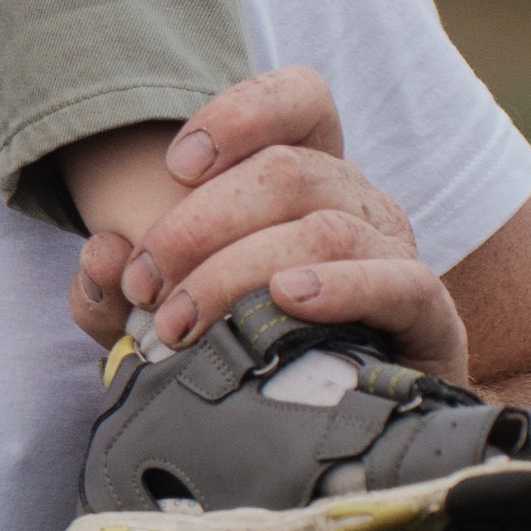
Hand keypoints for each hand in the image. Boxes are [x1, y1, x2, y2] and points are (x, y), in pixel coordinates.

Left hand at [68, 67, 468, 382]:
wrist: (341, 430)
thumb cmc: (244, 355)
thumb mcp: (163, 317)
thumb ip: (112, 291)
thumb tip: (102, 253)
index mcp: (306, 179)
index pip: (301, 99)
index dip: (240, 113)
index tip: (174, 164)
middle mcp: (357, 202)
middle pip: (286, 170)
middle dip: (198, 223)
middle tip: (146, 286)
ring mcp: (396, 254)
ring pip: (325, 226)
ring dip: (238, 270)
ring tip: (182, 323)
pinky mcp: (427, 315)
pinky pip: (396, 281)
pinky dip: (339, 286)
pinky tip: (287, 301)